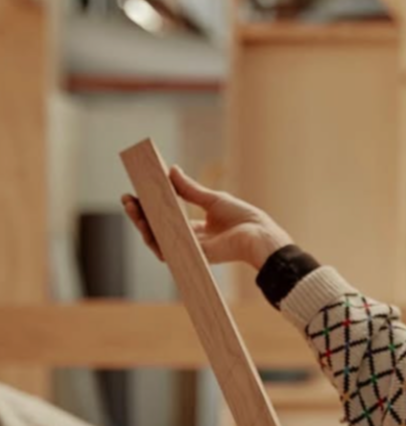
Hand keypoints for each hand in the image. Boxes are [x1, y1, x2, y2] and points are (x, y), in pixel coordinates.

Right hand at [121, 165, 293, 269]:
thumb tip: (172, 170)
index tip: (136, 192)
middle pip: (157, 229)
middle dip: (140, 215)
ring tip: (131, 208)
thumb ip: (190, 189)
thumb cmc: (243, 218)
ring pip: (157, 240)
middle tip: (126, 199)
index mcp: (196, 229)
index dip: (150, 207)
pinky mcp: (192, 255)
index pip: (166, 218)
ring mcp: (190, 249)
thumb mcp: (212, 199)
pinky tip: (145, 223)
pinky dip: (154, 238)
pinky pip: (168, 249)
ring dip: (142, 225)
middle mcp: (190, 240)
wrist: (259, 234)